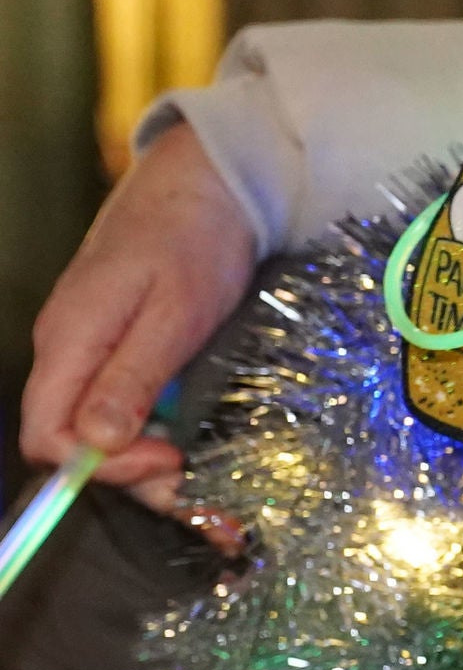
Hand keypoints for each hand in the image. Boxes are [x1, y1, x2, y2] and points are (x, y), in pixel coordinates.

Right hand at [18, 126, 259, 512]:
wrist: (208, 184)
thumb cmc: (194, 239)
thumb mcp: (174, 313)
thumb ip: (131, 377)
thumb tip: (96, 443)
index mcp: (70, 343)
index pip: (48, 436)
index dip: (100, 467)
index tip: (167, 463)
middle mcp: (70, 352)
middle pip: (76, 442)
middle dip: (133, 474)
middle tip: (198, 485)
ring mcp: (93, 349)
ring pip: (102, 428)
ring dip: (149, 461)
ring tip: (204, 478)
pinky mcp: (120, 346)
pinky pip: (124, 403)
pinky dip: (157, 432)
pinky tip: (196, 442)